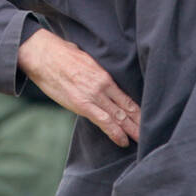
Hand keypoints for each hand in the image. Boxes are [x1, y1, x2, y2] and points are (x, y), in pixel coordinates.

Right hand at [18, 29, 139, 147]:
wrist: (43, 55)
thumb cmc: (61, 55)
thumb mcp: (85, 60)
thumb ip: (95, 73)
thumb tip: (98, 79)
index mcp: (104, 75)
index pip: (126, 97)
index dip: (137, 110)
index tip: (145, 118)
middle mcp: (102, 86)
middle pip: (126, 107)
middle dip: (139, 122)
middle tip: (152, 133)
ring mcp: (93, 95)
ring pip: (118, 116)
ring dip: (131, 129)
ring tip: (142, 139)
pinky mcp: (82, 104)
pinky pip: (103, 121)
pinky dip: (115, 132)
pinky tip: (123, 140)